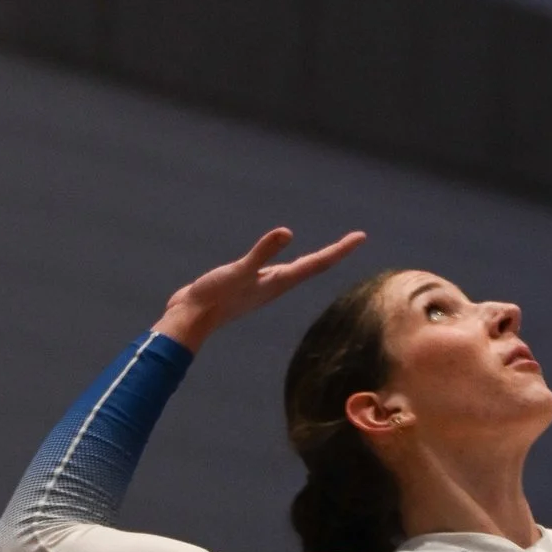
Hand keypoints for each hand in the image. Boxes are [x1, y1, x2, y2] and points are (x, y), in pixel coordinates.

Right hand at [159, 225, 367, 350]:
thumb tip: (287, 232)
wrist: (190, 319)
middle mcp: (276, 285)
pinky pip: (276, 270)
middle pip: (314, 266)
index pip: (317, 263)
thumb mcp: (239, 270)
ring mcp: (263, 286)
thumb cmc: (214, 297)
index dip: (340, 249)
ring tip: (332, 251)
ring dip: (316, 260)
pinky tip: (281, 258)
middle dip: (335, 252)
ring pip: (298, 270)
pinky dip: (285, 259)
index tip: (361, 237)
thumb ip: (263, 253)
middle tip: (356, 239)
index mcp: (278, 282)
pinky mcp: (248, 285)